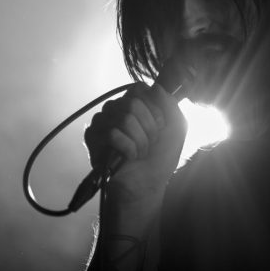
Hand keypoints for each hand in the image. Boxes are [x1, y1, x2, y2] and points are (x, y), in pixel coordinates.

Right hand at [84, 82, 186, 205]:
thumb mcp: (177, 127)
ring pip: (123, 119)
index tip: (160, 126)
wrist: (147, 185)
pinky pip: (111, 134)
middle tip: (149, 143)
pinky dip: (127, 149)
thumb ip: (169, 103)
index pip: (139, 89)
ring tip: (138, 152)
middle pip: (132, 103)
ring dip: (139, 140)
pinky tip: (127, 158)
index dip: (154, 109)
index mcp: (136, 103)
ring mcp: (103, 122)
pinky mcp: (92, 138)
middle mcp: (117, 109)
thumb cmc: (162, 156)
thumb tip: (154, 86)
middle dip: (148, 128)